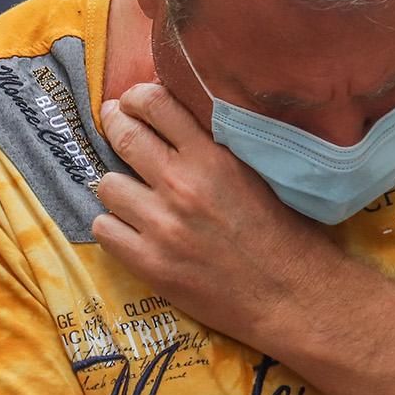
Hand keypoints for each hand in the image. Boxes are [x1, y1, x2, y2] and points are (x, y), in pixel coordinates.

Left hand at [92, 83, 340, 344]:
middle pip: (124, 136)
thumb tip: (177, 120)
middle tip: (117, 126)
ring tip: (133, 194)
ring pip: (107, 185)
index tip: (133, 102)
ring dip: (118, 187)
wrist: (291, 296)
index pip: (155, 104)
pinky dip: (114, 227)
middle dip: (115, 126)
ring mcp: (162, 226)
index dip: (136, 98)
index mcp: (213, 157)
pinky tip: (131, 229)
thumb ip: (215, 146)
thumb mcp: (255, 172)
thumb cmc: (284, 234)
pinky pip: (104, 229)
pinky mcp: (150, 264)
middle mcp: (182, 185)